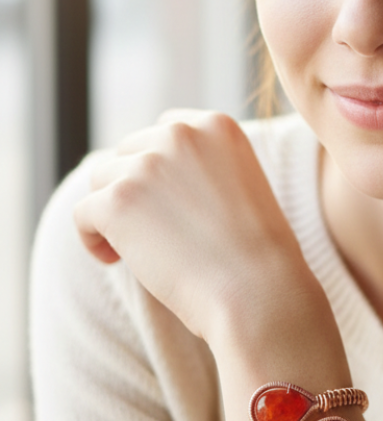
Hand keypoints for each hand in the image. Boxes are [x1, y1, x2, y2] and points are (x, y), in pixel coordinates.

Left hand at [73, 110, 315, 347]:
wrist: (258, 293)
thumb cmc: (260, 258)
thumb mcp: (244, 191)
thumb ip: (204, 172)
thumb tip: (154, 181)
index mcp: (217, 127)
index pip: (166, 131)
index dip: (158, 168)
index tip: (165, 203)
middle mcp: (181, 134)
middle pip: (129, 153)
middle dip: (134, 190)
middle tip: (151, 233)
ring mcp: (147, 164)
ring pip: (103, 181)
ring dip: (113, 214)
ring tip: (136, 251)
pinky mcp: (118, 200)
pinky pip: (84, 213)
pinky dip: (92, 239)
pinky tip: (114, 261)